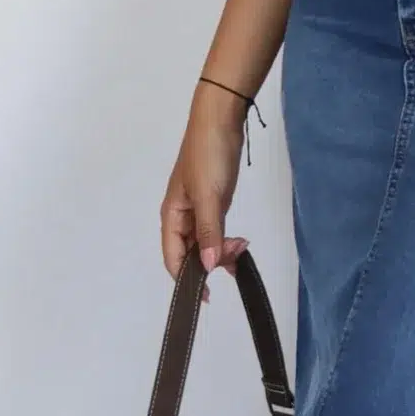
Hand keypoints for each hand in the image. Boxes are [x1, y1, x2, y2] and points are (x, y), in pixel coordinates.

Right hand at [161, 86, 251, 300]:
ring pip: (206, 242)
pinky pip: (216, 230)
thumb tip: (209, 266)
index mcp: (172, 215)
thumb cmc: (209, 155)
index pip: (173, 258)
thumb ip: (209, 232)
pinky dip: (226, 239)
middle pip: (191, 252)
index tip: (207, 295)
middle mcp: (182, 216)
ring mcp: (198, 209)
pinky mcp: (214, 201)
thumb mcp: (209, 196)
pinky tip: (240, 244)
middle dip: (211, 261)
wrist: (220, 120)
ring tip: (242, 248)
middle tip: (236, 256)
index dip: (187, 279)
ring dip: (222, 250)